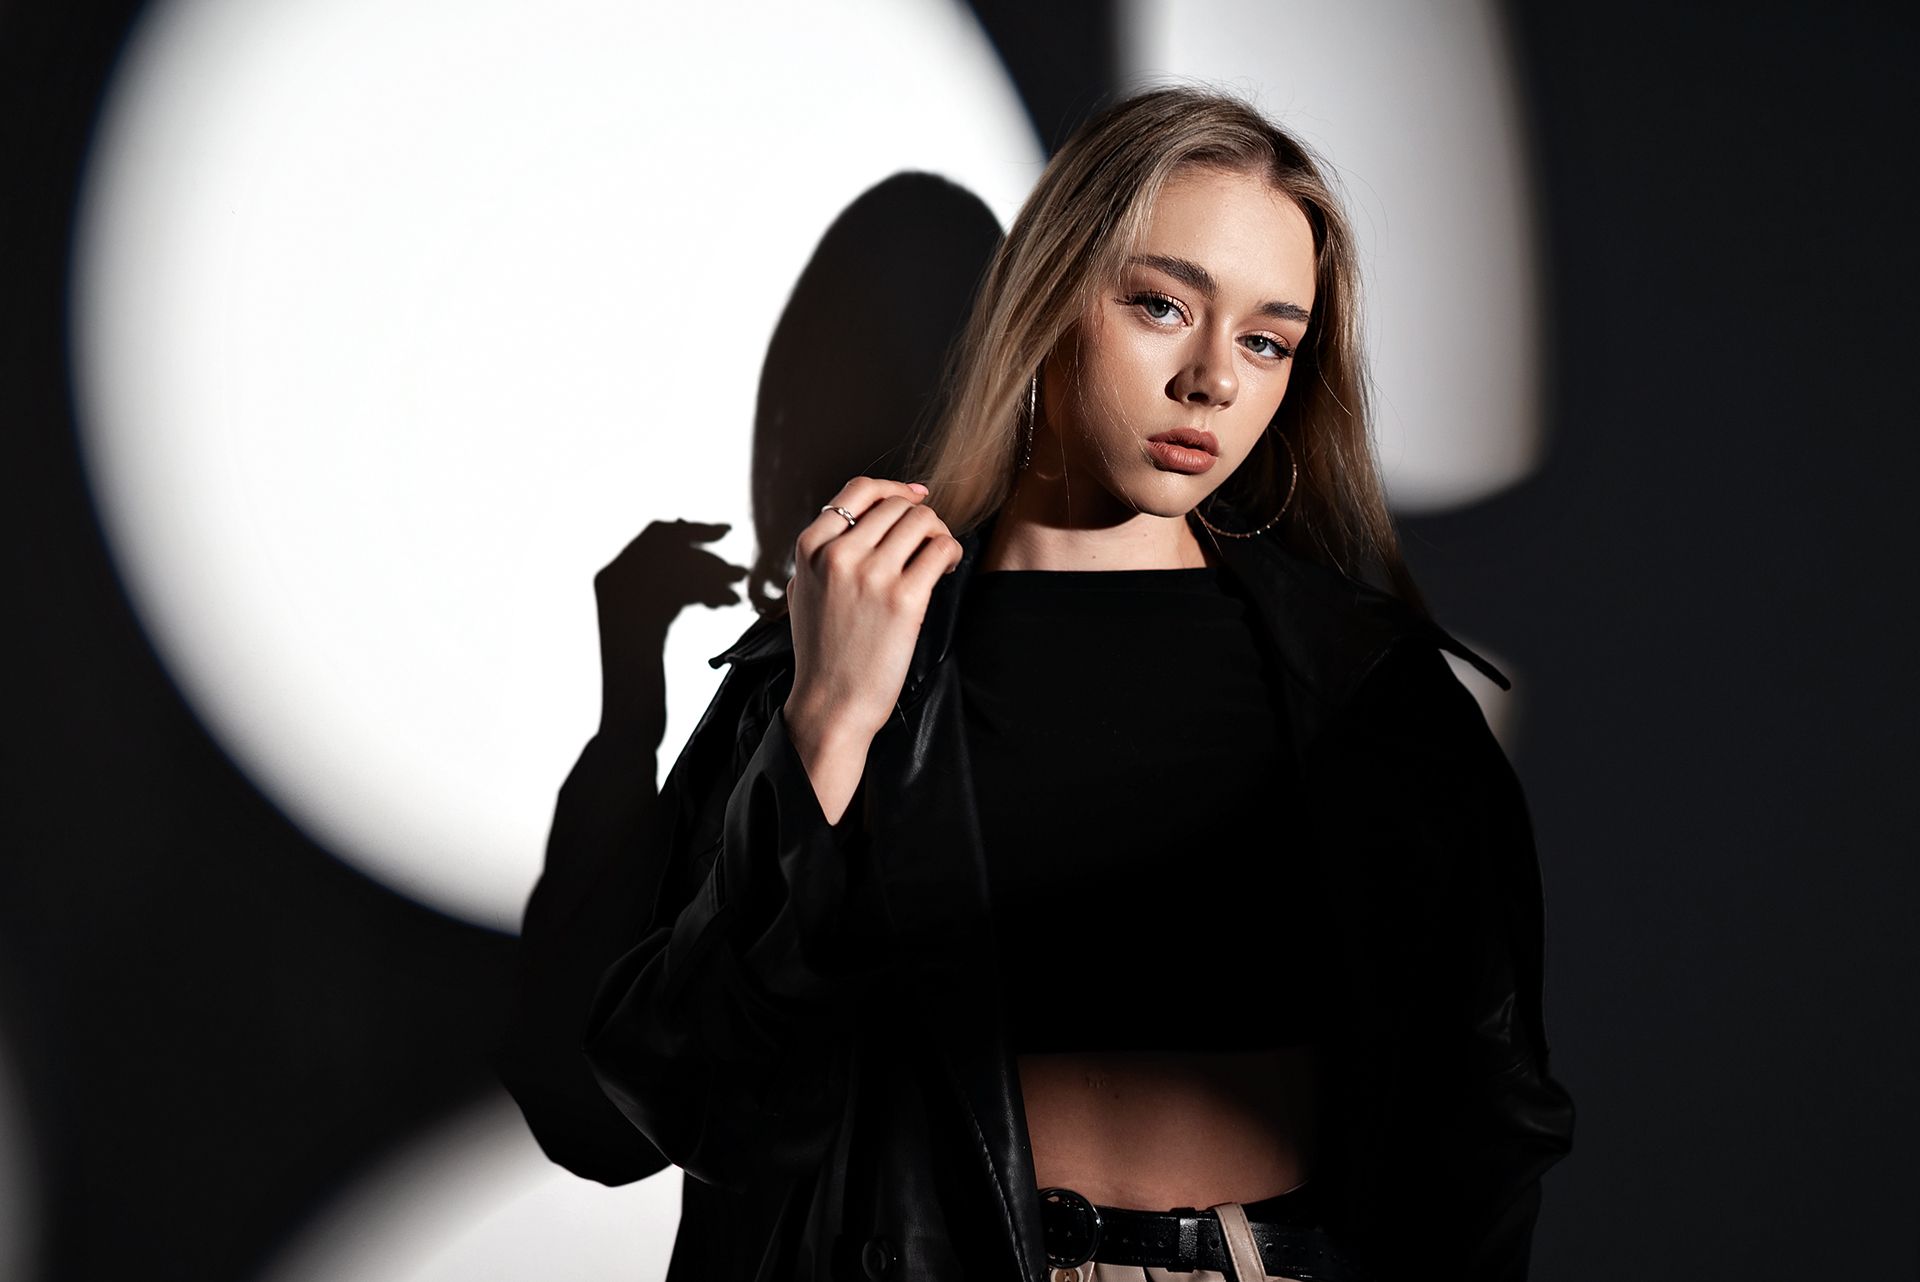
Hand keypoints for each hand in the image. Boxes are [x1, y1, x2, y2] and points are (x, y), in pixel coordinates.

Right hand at [784, 477, 961, 749]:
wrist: (831, 703)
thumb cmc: (821, 652)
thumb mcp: (802, 590)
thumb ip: (821, 553)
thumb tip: (857, 521)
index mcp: (810, 548)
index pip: (858, 491)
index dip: (893, 489)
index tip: (914, 498)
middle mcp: (839, 555)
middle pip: (896, 505)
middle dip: (919, 518)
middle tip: (928, 541)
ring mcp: (872, 575)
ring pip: (922, 520)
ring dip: (938, 532)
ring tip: (938, 556)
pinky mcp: (904, 599)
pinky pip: (941, 549)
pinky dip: (951, 552)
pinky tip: (947, 569)